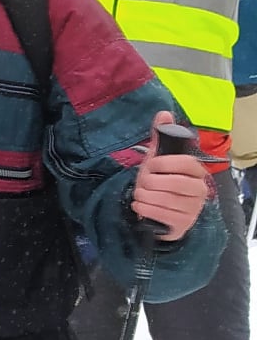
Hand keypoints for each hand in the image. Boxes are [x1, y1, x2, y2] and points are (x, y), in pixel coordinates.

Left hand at [131, 111, 208, 239]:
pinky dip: (144, 208)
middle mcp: (200, 191)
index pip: (187, 163)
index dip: (165, 163)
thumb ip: (161, 137)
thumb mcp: (158, 160)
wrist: (160, 214)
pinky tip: (140, 205)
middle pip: (176, 183)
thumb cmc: (160, 183)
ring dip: (144, 196)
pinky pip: (160, 215)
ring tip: (140, 195)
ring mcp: (192, 210)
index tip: (149, 165)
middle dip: (151, 182)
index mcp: (197, 172)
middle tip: (142, 183)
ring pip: (164, 199)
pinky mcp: (182, 225)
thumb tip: (163, 113)